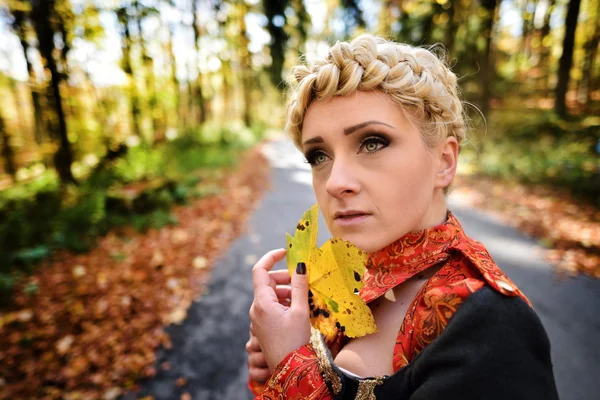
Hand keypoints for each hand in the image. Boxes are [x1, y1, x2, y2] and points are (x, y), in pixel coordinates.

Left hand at [249, 249, 310, 369]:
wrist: (289, 370)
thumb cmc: (295, 341)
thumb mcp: (300, 311)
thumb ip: (299, 286)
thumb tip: (300, 264)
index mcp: (262, 302)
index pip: (260, 270)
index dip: (271, 257)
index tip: (285, 252)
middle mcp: (256, 309)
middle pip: (267, 282)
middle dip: (284, 278)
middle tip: (302, 282)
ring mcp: (258, 318)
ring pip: (271, 295)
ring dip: (286, 292)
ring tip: (303, 299)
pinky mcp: (262, 326)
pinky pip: (271, 307)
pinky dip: (284, 303)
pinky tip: (297, 310)